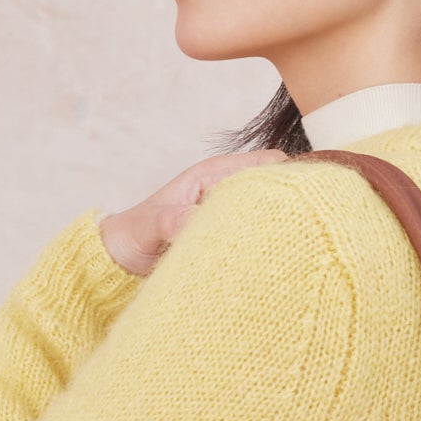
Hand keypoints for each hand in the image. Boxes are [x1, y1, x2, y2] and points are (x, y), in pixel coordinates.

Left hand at [99, 148, 288, 275]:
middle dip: (290, 203)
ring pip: (271, 210)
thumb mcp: (151, 226)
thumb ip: (174, 221)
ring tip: (288, 244)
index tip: (300, 200)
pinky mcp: (230, 233)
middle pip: (278, 185)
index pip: (270, 162)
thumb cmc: (134, 234)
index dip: (289, 176)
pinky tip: (272, 257)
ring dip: (280, 224)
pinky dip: (267, 241)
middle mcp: (228, 188)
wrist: (120, 257)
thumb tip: (200, 221)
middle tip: (299, 228)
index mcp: (214, 173)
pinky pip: (259, 232)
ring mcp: (230, 211)